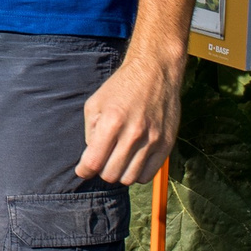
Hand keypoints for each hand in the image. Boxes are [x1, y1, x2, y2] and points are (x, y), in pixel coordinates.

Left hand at [76, 50, 182, 184]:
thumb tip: (91, 158)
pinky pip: (148, 175)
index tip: (83, 170)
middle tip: (102, 160)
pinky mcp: (167, 145)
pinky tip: (132, 160)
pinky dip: (137, 173)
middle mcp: (134, 133)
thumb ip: (90, 132)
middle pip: (111, 174)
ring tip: (117, 160)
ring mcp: (153, 140)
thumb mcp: (95, 104)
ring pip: (129, 178)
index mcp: (112, 122)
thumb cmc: (120, 88)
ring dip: (119, 173)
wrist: (155, 72)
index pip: (94, 162)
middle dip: (101, 170)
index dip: (84, 171)